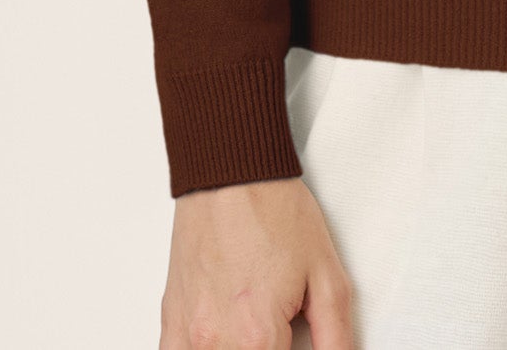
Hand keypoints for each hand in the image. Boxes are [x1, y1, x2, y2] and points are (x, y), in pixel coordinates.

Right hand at [158, 175, 355, 349]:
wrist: (230, 173)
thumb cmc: (274, 211)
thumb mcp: (326, 273)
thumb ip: (336, 334)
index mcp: (257, 336)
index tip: (296, 341)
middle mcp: (216, 341)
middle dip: (271, 349)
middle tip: (282, 331)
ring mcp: (188, 334)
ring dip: (238, 349)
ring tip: (255, 328)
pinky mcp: (171, 320)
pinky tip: (223, 337)